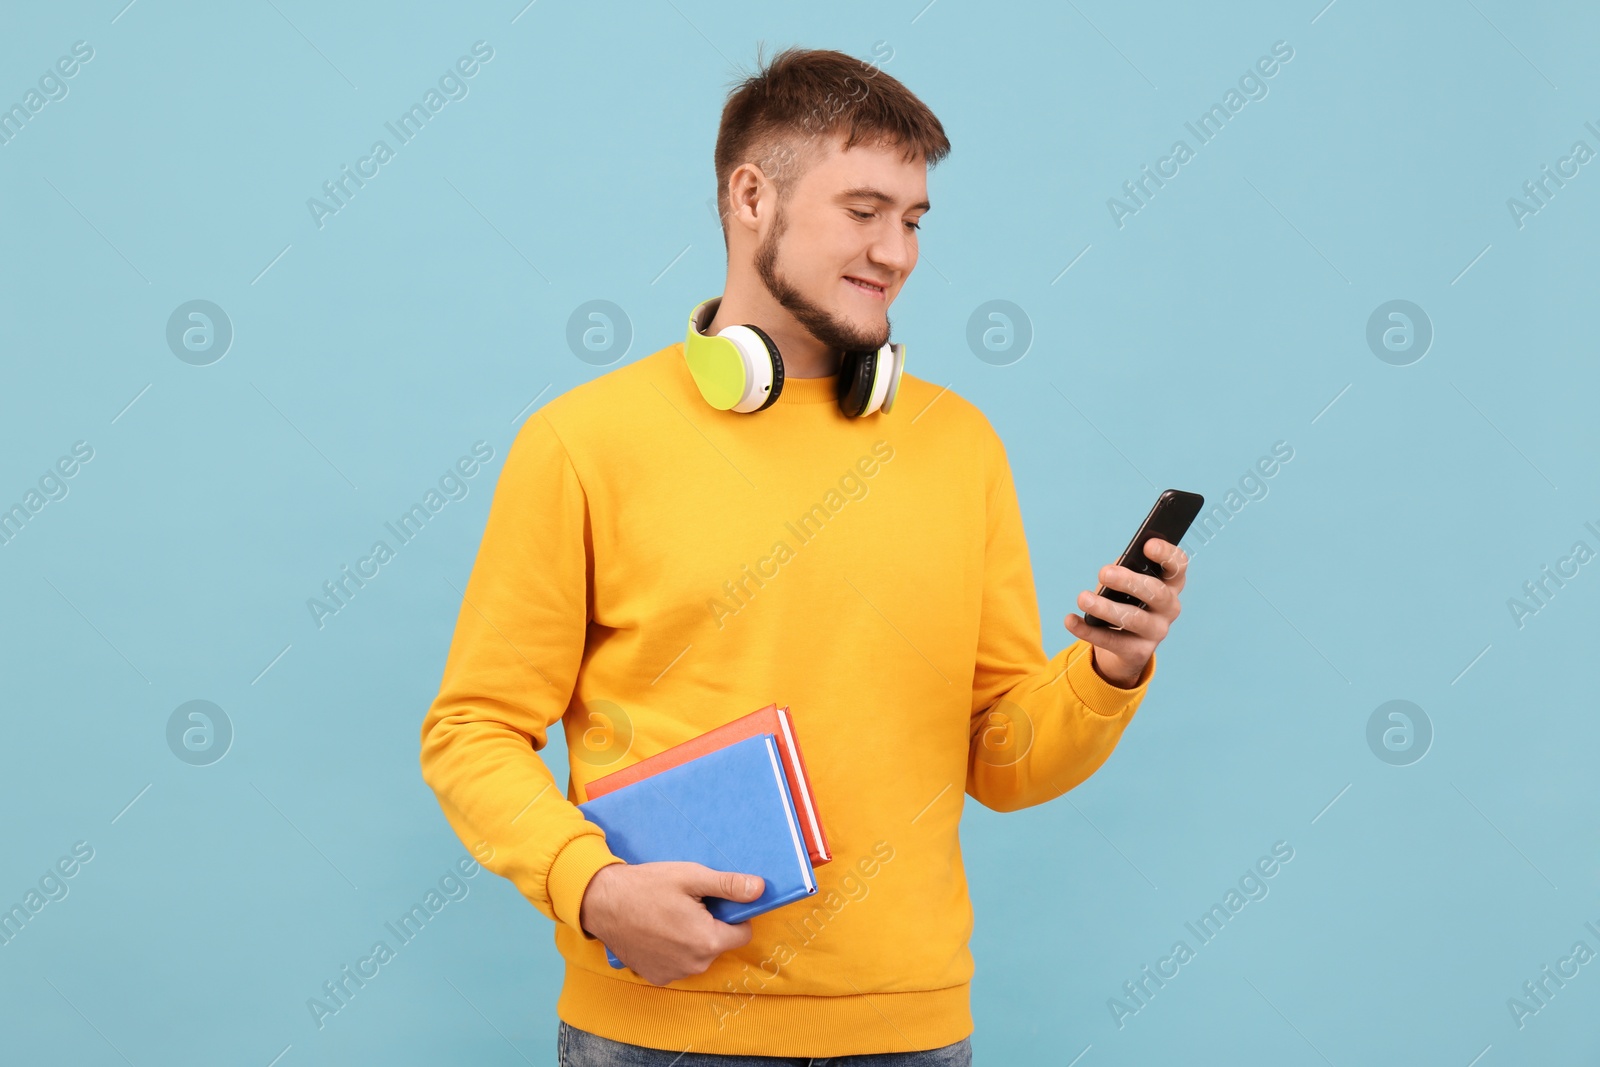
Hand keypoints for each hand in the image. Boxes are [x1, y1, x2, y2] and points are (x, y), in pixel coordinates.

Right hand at [577, 861, 764, 985]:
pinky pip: (678, 964)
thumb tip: (760, 889)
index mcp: (708, 941)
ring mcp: (674, 974)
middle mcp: (694, 965)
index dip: (733, 915)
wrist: (601, 902)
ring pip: (698, 955)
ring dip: (691, 939)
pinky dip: (672, 950)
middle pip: (719, 944)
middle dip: (710, 925)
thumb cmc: (647, 886)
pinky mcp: (656, 977)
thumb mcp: (691, 877)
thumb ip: (728, 885)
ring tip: (668, 916)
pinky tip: (656, 931)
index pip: (742, 933)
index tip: (713, 902)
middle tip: (686, 904)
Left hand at [1063, 537, 1186, 687]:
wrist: (1123, 646)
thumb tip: (1112, 569)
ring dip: (1105, 607)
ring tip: (1082, 598)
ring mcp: (1157, 632)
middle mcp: (1170, 608)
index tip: (1147, 545)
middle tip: (1103, 572)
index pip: (1178, 566)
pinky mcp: (1139, 653)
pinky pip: (1112, 641)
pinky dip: (1088, 630)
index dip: (1166, 555)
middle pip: (1156, 592)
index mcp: (1170, 584)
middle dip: (1129, 581)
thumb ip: (1124, 571)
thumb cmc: (1125, 601)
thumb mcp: (1126, 583)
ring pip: (1133, 619)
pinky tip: (1070, 620)